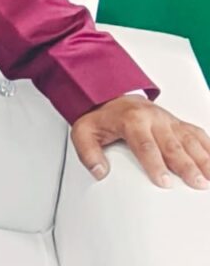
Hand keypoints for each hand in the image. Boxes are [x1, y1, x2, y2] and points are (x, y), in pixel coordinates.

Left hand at [71, 95, 209, 189]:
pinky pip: (198, 135)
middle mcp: (154, 119)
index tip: (164, 181)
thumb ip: (88, 152)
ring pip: (190, 140)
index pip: (144, 144)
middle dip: (186, 165)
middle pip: (172, 144)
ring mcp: (169, 121)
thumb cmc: (101, 119)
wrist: (113, 97)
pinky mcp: (179, 124)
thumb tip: (99, 172)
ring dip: (203, 159)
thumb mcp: (84, 132)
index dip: (155, 164)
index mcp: (131, 120)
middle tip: (197, 183)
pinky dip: (209, 149)